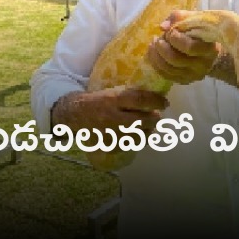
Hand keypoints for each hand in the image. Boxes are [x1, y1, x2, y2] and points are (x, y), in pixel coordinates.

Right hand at [52, 87, 166, 136]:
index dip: (156, 101)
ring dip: (149, 130)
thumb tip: (155, 97)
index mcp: (112, 100)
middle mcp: (111, 117)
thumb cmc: (97, 101)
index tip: (165, 103)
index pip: (140, 100)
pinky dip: (138, 140)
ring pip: (139, 136)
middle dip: (154, 118)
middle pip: (142, 120)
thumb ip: (130, 95)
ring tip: (150, 126)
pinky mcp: (109, 147)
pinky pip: (131, 145)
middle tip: (157, 116)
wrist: (74, 116)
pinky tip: (138, 135)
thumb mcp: (111, 92)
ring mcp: (110, 134)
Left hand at [146, 10, 219, 84]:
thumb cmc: (202, 33)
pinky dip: (155, 63)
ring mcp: (193, 75)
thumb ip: (179, 18)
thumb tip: (162, 26)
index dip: (175, 39)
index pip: (189, 47)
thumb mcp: (195, 20)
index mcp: (209, 49)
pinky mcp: (184, 80)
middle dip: (162, 47)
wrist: (211, 53)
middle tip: (158, 38)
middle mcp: (202, 66)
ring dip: (156, 55)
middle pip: (175, 59)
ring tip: (153, 44)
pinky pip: (165, 75)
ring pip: (168, 68)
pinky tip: (153, 53)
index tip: (170, 32)